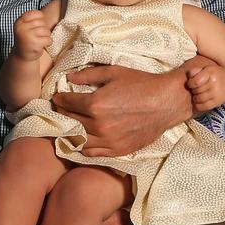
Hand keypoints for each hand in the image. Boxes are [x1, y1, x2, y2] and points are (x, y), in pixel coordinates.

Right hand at [12, 10, 51, 61]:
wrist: (22, 55)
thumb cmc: (27, 38)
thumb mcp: (26, 26)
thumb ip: (33, 18)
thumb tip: (54, 5)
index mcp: (19, 21)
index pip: (37, 13)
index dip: (40, 20)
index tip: (35, 27)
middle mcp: (22, 28)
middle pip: (42, 23)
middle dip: (43, 30)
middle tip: (36, 36)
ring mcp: (28, 36)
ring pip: (46, 31)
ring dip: (45, 37)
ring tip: (38, 41)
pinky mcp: (34, 44)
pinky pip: (49, 39)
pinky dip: (47, 43)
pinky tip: (41, 45)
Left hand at [51, 62, 194, 156]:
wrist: (166, 102)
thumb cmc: (141, 84)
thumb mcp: (114, 72)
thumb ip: (89, 75)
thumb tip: (69, 78)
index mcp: (95, 104)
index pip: (67, 103)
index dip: (60, 98)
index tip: (58, 96)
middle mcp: (98, 125)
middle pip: (69, 121)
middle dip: (63, 113)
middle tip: (62, 109)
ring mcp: (108, 141)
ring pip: (77, 140)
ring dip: (71, 131)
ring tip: (71, 124)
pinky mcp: (117, 150)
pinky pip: (91, 152)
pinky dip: (84, 146)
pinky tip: (84, 138)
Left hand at [186, 64, 224, 112]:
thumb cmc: (215, 75)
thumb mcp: (206, 69)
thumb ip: (195, 70)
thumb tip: (188, 75)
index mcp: (210, 73)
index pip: (195, 82)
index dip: (190, 83)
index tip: (192, 83)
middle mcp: (214, 83)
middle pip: (196, 90)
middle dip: (193, 90)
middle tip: (196, 88)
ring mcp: (216, 94)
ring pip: (199, 99)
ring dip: (195, 98)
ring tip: (198, 94)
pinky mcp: (217, 102)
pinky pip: (203, 107)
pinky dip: (198, 105)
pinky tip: (200, 101)